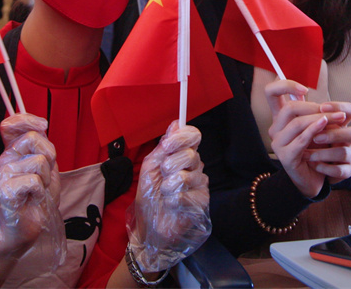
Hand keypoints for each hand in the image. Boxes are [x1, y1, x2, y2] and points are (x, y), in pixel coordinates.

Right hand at [0, 113, 63, 265]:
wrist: (22, 233)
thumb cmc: (35, 201)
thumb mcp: (45, 169)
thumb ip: (42, 148)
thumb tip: (41, 126)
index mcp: (11, 153)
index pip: (10, 124)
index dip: (26, 119)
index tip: (43, 125)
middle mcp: (3, 160)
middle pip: (32, 139)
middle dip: (49, 156)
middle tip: (44, 177)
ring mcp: (1, 175)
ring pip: (39, 161)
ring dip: (46, 179)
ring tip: (37, 192)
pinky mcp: (5, 191)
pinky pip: (34, 181)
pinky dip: (40, 192)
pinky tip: (32, 200)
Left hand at [129, 121, 210, 272]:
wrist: (149, 226)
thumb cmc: (149, 196)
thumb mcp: (150, 168)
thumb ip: (163, 147)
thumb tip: (176, 124)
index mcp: (181, 155)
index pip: (193, 136)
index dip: (182, 137)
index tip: (168, 145)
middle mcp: (194, 166)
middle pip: (191, 154)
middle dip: (171, 164)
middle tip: (163, 175)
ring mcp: (200, 184)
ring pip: (189, 174)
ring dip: (169, 185)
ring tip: (164, 193)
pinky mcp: (202, 202)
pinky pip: (189, 194)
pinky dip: (174, 200)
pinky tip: (171, 205)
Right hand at [265, 80, 350, 196]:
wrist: (315, 178)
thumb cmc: (316, 148)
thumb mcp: (315, 125)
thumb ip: (313, 111)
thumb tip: (319, 97)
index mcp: (279, 118)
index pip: (270, 92)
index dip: (284, 85)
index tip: (304, 89)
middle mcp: (275, 129)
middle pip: (289, 108)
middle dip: (314, 107)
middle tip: (335, 111)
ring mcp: (278, 143)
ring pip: (296, 123)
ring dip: (319, 119)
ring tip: (337, 119)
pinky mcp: (286, 156)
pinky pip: (301, 140)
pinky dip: (314, 131)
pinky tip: (325, 125)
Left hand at [306, 102, 350, 185]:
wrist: (312, 171)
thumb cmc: (309, 144)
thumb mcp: (305, 127)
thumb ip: (303, 113)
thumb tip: (295, 95)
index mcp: (339, 125)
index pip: (350, 110)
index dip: (339, 107)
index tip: (322, 106)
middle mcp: (347, 139)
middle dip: (333, 134)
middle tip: (315, 137)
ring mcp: (349, 156)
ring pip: (345, 152)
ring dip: (324, 153)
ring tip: (306, 154)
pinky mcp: (346, 171)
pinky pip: (341, 170)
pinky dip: (326, 168)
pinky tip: (314, 166)